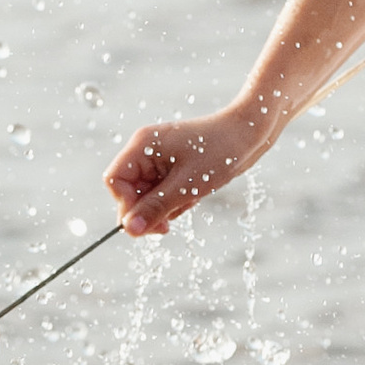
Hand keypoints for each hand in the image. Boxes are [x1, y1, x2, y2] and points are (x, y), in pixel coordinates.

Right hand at [102, 103, 274, 237]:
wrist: (250, 134)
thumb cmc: (220, 153)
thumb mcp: (187, 187)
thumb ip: (155, 208)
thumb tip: (128, 230)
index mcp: (142, 146)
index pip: (115, 181)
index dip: (125, 205)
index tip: (147, 223)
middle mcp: (145, 150)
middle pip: (129, 191)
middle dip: (148, 210)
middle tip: (167, 226)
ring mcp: (159, 158)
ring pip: (147, 195)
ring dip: (165, 206)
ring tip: (190, 199)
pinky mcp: (173, 166)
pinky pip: (162, 192)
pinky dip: (175, 200)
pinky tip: (194, 195)